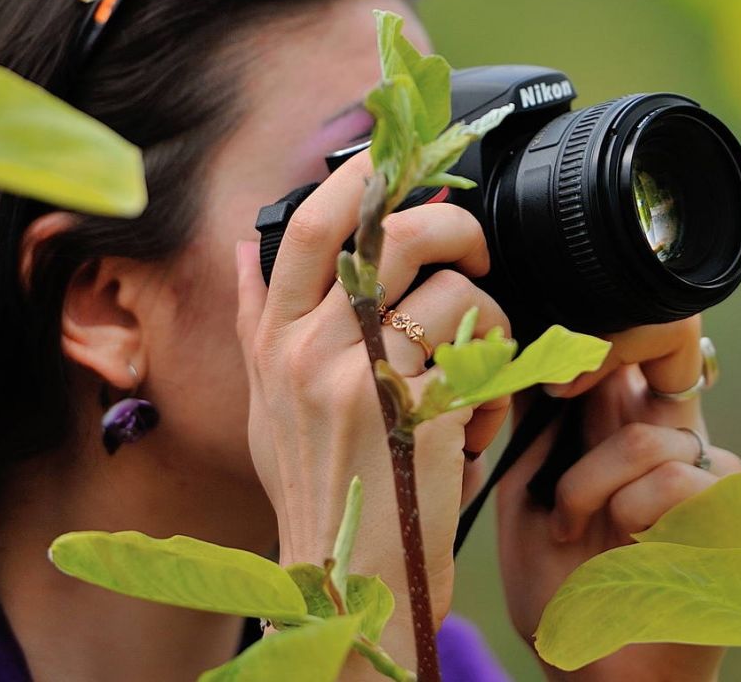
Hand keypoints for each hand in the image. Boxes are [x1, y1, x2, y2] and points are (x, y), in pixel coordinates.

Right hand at [234, 151, 510, 665]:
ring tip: (482, 355)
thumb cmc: (317, 489)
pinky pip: (479, 350)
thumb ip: (257, 321)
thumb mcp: (267, 404)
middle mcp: (307, 353)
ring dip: (488, 313)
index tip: (394, 159)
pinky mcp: (414, 414)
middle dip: (450, 224)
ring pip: (448, 289)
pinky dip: (499, 372)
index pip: (307, 228)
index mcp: (274, 342)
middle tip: (475, 249)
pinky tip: (483, 411)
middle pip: (389, 236)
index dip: (355, 178)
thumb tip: (242, 247)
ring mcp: (358, 382)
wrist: (347, 581)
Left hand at [495, 317, 740, 681]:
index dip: (588, 363)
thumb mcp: (526, 502)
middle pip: (643, 380)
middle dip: (586, 424)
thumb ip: (535, 434)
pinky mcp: (740, 519)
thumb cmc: (561, 595)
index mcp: (627, 438)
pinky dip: (639, 513)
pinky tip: (626, 547)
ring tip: (576, 532)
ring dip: (595, 487)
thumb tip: (529, 358)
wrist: (599, 675)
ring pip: (655, 437)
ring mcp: (712, 481)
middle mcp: (676, 448)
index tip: (542, 388)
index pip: (623, 364)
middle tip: (556, 479)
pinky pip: (687, 480)